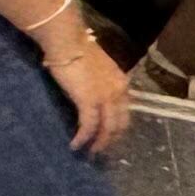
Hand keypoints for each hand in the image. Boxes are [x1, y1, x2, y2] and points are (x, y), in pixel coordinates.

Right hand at [43, 34, 131, 156]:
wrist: (69, 42)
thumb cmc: (78, 51)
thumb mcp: (97, 68)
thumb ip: (99, 82)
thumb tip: (89, 92)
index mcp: (121, 83)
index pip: (125, 110)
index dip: (118, 125)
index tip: (110, 136)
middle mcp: (118, 92)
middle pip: (120, 123)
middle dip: (111, 139)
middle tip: (101, 151)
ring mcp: (105, 97)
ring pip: (107, 128)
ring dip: (99, 143)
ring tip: (90, 153)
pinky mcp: (89, 101)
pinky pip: (89, 126)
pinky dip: (83, 138)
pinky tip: (75, 145)